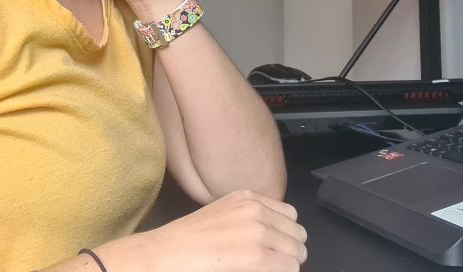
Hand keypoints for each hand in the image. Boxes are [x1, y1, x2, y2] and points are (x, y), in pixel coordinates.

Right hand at [102, 190, 306, 271]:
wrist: (165, 253)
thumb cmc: (187, 240)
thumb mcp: (223, 215)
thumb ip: (249, 219)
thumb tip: (274, 236)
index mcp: (248, 197)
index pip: (290, 215)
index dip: (285, 235)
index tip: (277, 248)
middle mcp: (255, 209)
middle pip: (297, 233)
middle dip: (290, 251)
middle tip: (275, 263)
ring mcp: (257, 231)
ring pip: (296, 252)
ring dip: (288, 263)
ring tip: (270, 269)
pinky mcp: (256, 255)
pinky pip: (288, 268)